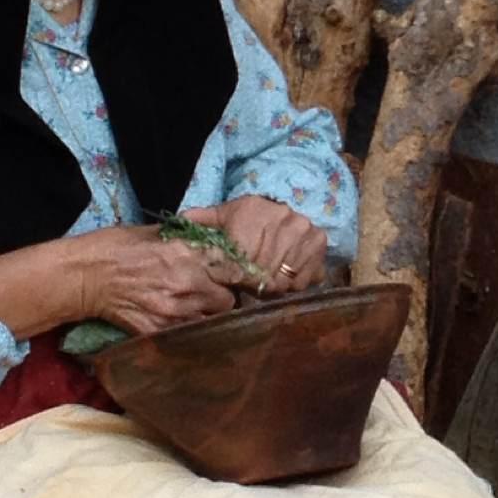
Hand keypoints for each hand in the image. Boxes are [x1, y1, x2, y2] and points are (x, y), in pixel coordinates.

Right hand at [0, 225, 242, 342]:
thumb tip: (207, 240)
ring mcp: (174, 311)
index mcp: (188, 254)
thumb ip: (184, 239)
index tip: (247, 280)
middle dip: (226, 298)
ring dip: (209, 317)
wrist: (83, 275)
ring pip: (212, 321)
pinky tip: (183, 326)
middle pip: (228, 300)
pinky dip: (189, 332)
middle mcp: (187, 283)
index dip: (243, 276)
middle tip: (217, 297)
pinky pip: (187, 336)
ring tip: (200, 313)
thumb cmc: (115, 246)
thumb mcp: (153, 232)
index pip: (234, 269)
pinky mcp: (159, 331)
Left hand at [197, 195, 328, 293]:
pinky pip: (303, 280)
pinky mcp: (319, 243)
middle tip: (250, 281)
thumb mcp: (223, 217)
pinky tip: (284, 275)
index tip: (234, 280)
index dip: (236, 275)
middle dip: (254, 282)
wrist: (280, 212)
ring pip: (283, 279)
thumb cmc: (246, 219)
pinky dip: (293, 285)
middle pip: (264, 271)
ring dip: (273, 285)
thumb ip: (202, 221)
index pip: (243, 259)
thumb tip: (179, 220)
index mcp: (254, 211)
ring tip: (265, 278)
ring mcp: (304, 230)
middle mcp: (283, 217)